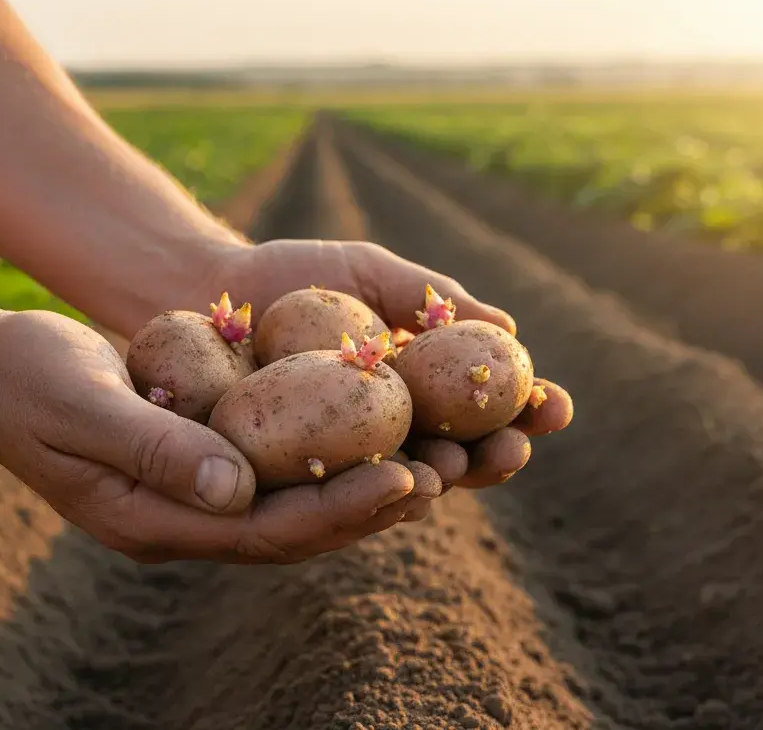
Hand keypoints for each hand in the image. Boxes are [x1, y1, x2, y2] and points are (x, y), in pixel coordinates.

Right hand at [0, 309, 442, 563]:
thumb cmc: (27, 379)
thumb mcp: (81, 404)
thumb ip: (154, 448)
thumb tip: (237, 489)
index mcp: (156, 522)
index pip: (266, 531)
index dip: (339, 510)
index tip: (406, 480)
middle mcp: (188, 519)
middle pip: (300, 528)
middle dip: (376, 504)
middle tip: (450, 473)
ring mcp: (197, 493)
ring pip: (300, 501)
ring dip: (369, 481)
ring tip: (442, 457)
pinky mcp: (206, 459)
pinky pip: (284, 466)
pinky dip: (335, 450)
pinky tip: (383, 425)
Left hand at [211, 239, 574, 513]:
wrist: (206, 286)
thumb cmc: (295, 274)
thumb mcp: (371, 272)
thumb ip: (431, 297)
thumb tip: (507, 325)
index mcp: (422, 386)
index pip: (488, 408)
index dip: (527, 412)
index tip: (557, 406)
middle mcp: (393, 430)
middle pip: (461, 456)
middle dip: (494, 459)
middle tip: (513, 451)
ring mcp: (346, 458)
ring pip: (407, 482)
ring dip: (440, 482)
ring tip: (456, 470)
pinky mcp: (296, 476)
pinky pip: (339, 490)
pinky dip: (371, 490)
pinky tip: (396, 484)